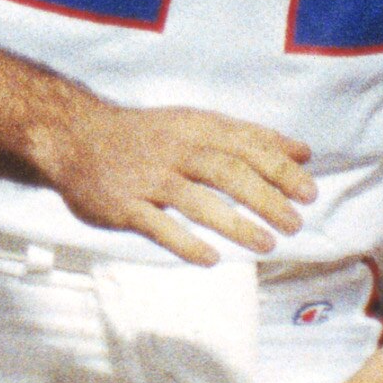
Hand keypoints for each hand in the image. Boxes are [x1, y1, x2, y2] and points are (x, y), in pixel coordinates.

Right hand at [35, 96, 314, 264]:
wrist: (73, 136)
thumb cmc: (146, 135)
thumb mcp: (196, 123)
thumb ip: (249, 137)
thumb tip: (303, 151)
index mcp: (195, 128)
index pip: (246, 146)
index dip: (280, 169)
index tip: (308, 193)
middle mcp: (173, 150)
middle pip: (227, 172)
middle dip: (265, 199)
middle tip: (294, 224)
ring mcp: (147, 179)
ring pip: (197, 202)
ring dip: (235, 224)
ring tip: (267, 245)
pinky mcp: (123, 205)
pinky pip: (158, 227)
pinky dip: (185, 243)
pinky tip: (211, 259)